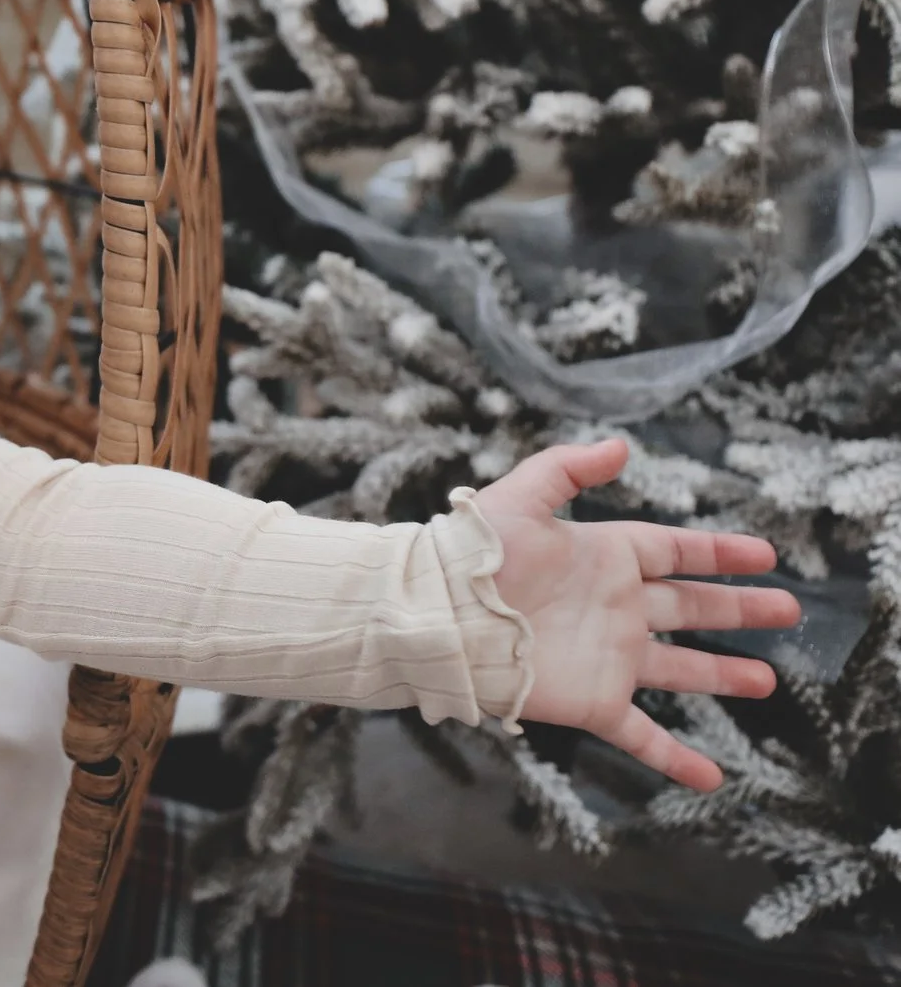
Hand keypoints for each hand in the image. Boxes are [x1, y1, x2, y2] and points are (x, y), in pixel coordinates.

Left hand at [471, 437, 798, 791]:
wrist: (436, 615)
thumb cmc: (472, 555)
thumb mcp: (519, 499)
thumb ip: (567, 468)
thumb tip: (619, 446)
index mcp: (602, 557)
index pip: (674, 552)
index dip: (719, 553)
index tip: (764, 555)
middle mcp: (614, 608)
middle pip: (689, 607)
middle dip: (738, 609)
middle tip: (788, 609)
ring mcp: (607, 657)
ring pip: (680, 669)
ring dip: (722, 675)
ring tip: (768, 680)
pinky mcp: (592, 700)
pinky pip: (642, 735)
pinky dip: (676, 758)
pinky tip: (710, 778)